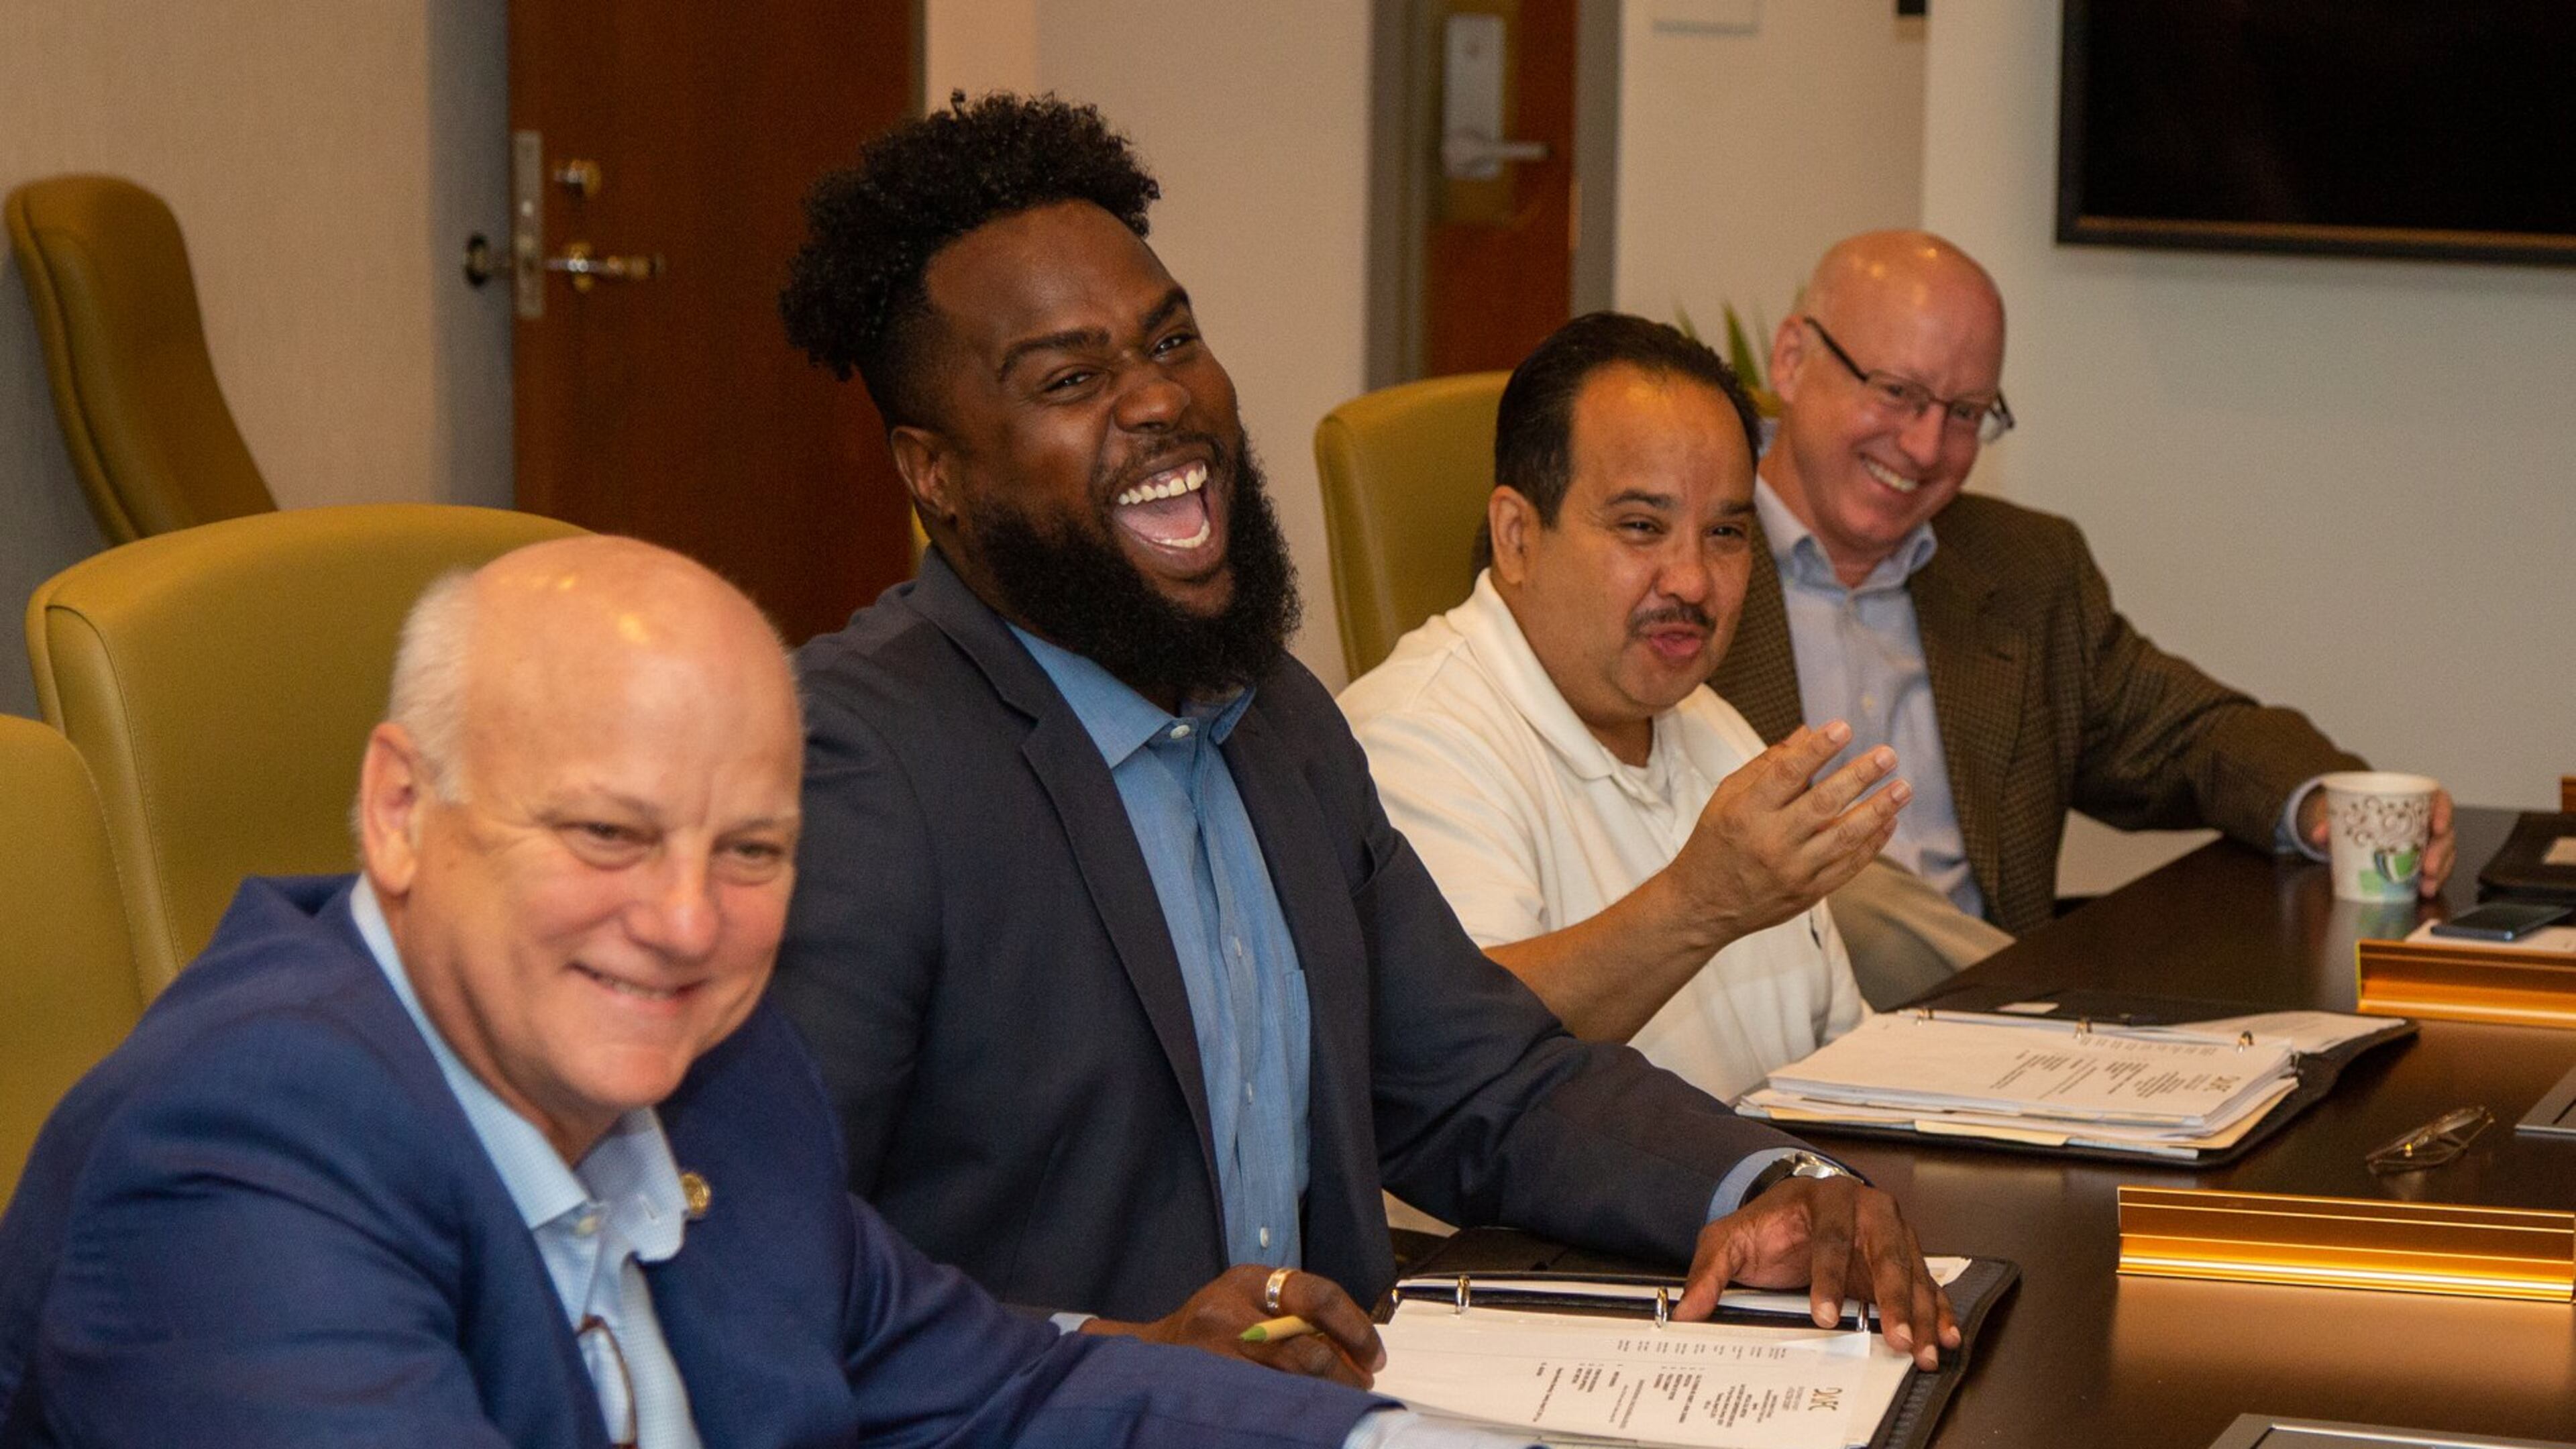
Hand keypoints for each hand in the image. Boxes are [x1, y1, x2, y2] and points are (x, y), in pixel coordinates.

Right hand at [1080, 1265, 1384, 1387]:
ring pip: (1290, 1382)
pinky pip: (1268, 1401)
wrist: (1153, 1352)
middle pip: (1307, 1350)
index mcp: (1248, 1281)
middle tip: (1361, 1385)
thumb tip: (1356, 1346)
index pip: (1318, 1297)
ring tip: (1340, 1400)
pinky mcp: (1212, 1384)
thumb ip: (1294, 1309)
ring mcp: (1217, 1353)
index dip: (1355, 1329)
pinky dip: (1296, 1407)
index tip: (1374, 1355)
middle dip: (1344, 1374)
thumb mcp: (1248, 1297)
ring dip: (1324, 1395)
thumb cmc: (1213, 1323)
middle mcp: (1230, 1314)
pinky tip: (1307, 1410)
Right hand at [1668, 721, 1908, 942]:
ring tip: (1903, 788)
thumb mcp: (1727, 797)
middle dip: (1860, 776)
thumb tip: (1806, 734)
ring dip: (1878, 810)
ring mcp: (1793, 871)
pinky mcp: (1808, 893)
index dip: (1817, 749)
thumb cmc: (1715, 842)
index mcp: (1746, 813)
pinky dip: (1873, 843)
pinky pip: (1848, 865)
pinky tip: (1889, 821)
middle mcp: (1770, 842)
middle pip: (1823, 804)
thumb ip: (1766, 765)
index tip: (1843, 728)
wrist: (1704, 904)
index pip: (1786, 773)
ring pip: (1844, 837)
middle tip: (1887, 755)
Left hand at [1674, 1175, 1957, 1370]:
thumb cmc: (1769, 1224)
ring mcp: (1892, 1234)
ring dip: (1921, 1313)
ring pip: (1913, 1273)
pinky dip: (1937, 1311)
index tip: (1823, 1314)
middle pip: (1886, 1253)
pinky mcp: (1906, 1258)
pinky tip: (1944, 1335)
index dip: (1828, 1277)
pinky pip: (1928, 1284)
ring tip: (1922, 1348)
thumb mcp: (1731, 1239)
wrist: (1793, 1210)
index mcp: (1825, 1198)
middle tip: (1894, 1335)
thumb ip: (1709, 1271)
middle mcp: (1867, 1211)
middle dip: (1893, 1298)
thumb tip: (1687, 1310)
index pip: (1829, 1237)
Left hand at [2300, 787, 2455, 896]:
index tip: (2438, 826)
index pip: (2439, 800)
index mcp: (2414, 801)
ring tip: (2426, 885)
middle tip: (2429, 867)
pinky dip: (2433, 880)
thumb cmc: (2360, 815)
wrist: (2355, 827)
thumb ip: (2331, 824)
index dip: (2443, 812)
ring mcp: (2429, 840)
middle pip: (2445, 832)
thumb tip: (2318, 835)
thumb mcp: (2345, 816)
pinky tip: (2425, 890)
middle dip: (2440, 852)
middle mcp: (2427, 819)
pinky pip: (2437, 868)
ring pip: (2444, 853)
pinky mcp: (2426, 858)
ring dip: (2439, 871)